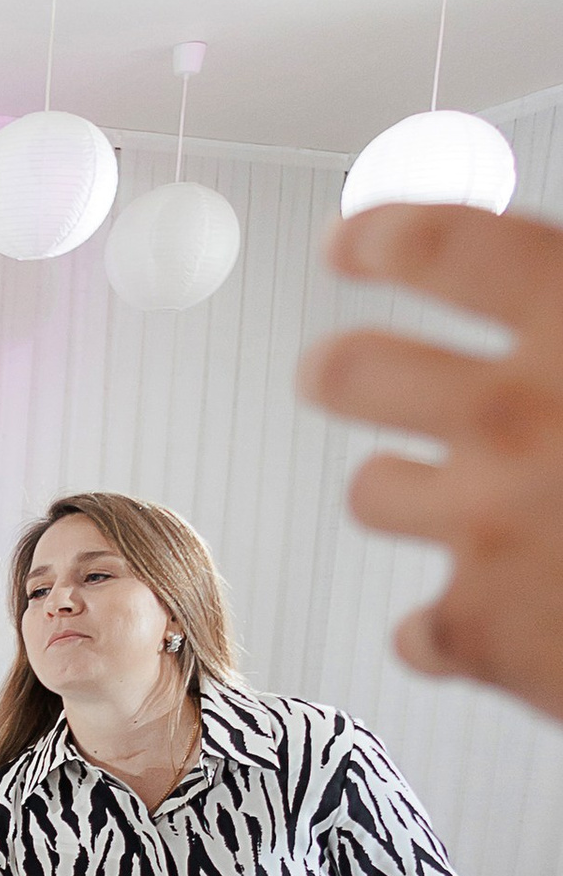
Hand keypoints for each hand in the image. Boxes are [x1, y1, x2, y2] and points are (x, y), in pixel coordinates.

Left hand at [301, 204, 562, 719]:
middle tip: (333, 372)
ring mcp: (488, 529)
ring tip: (453, 499)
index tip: (351, 246)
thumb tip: (548, 290)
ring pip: (376, 493)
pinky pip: (422, 628)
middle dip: (337, 369)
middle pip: (354, 373)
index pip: (436, 246)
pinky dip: (459, 627)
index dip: (381, 240)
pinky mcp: (483, 635)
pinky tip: (502, 614)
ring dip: (405, 492)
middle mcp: (516, 417)